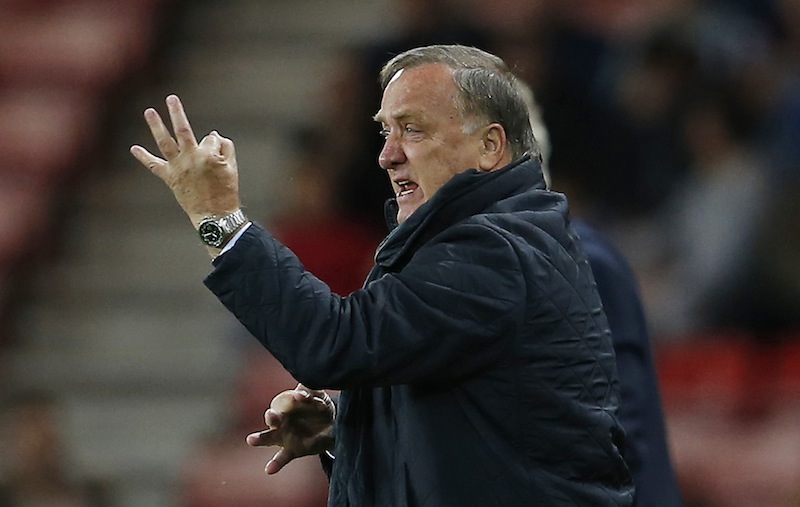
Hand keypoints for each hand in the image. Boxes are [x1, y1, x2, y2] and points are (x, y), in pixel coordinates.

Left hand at [129, 94, 240, 227]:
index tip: (218, 155)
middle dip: (177, 113)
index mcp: (209, 155)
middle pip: (183, 131)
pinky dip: (144, 158)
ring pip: (165, 143)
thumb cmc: (226, 191)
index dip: (216, 145)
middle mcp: (191, 158)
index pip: (210, 139)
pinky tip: (134, 148)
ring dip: (156, 126)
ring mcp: (178, 168)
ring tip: (149, 111)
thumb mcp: (233, 167)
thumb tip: (213, 134)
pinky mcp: (170, 178)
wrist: (214, 215)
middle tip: (170, 98)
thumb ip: (226, 147)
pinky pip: (155, 166)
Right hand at [246, 384, 335, 474]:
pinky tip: (269, 469)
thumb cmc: (318, 408)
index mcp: (288, 406)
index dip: (293, 398)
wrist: (331, 427)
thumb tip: (303, 389)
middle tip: (270, 415)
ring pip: (270, 437)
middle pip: (274, 418)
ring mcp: (286, 437)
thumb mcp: (318, 396)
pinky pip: (282, 458)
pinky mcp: (293, 450)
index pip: (285, 401)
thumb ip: (311, 392)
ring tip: (250, 440)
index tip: (299, 396)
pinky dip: (275, 464)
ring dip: (261, 438)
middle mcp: (283, 421)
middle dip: (272, 417)